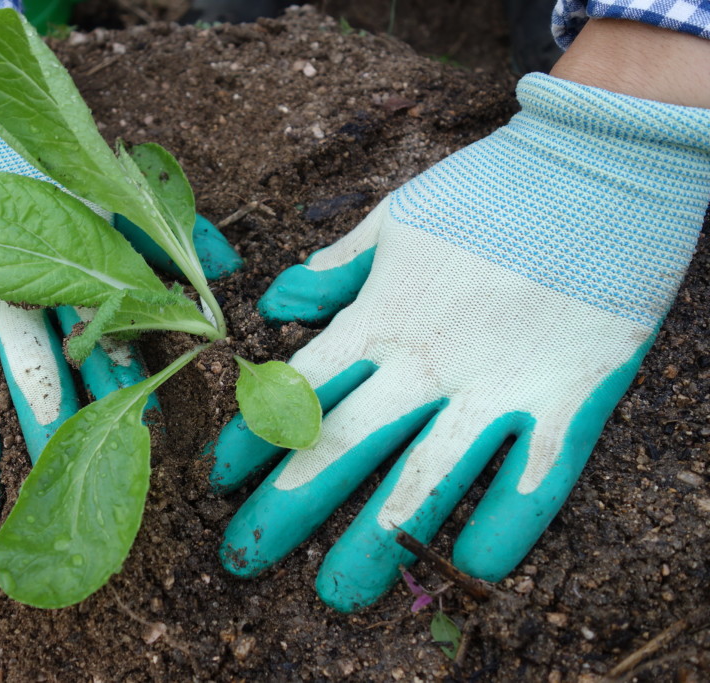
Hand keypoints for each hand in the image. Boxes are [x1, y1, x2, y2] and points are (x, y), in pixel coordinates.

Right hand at [0, 71, 239, 520]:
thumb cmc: (48, 187)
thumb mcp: (110, 202)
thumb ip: (167, 236)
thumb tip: (229, 268)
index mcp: (59, 266)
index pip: (100, 342)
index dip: (126, 393)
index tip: (145, 444)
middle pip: (30, 379)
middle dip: (52, 440)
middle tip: (64, 491)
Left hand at [207, 71, 709, 610]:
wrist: (595, 167)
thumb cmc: (488, 193)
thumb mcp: (395, 221)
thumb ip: (338, 270)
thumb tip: (278, 300)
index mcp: (381, 318)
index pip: (299, 390)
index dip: (253, 437)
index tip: (219, 478)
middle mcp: (426, 362)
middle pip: (342, 446)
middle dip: (287, 507)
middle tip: (241, 561)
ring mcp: (497, 386)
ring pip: (423, 481)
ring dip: (376, 541)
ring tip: (337, 591)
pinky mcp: (568, 401)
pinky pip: (531, 482)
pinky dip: (501, 528)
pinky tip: (467, 567)